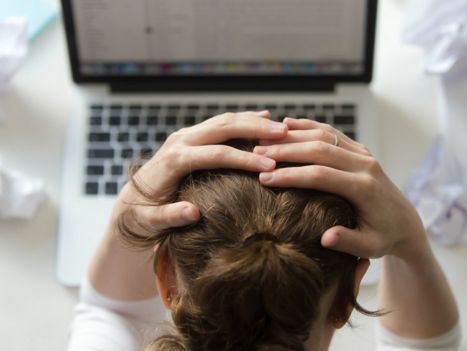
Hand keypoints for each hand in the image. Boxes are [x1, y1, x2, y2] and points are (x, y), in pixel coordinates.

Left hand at [116, 111, 286, 233]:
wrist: (129, 201)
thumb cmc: (142, 215)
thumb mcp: (150, 222)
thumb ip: (169, 217)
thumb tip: (193, 212)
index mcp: (174, 160)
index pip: (216, 154)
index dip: (244, 159)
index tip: (271, 166)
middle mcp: (180, 141)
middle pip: (223, 128)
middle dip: (255, 129)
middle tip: (284, 134)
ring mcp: (186, 136)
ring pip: (224, 121)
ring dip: (253, 121)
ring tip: (282, 127)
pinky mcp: (191, 136)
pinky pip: (221, 123)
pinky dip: (243, 120)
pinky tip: (264, 118)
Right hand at [254, 118, 426, 259]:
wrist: (405, 222)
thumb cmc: (384, 238)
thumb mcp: (370, 247)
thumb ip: (349, 242)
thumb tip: (326, 238)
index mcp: (364, 187)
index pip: (321, 175)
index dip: (291, 175)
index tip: (265, 178)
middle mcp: (365, 165)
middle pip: (320, 149)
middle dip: (285, 151)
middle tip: (255, 154)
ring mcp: (363, 154)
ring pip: (324, 135)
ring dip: (292, 135)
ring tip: (263, 140)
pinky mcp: (360, 149)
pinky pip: (331, 132)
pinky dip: (308, 126)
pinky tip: (286, 124)